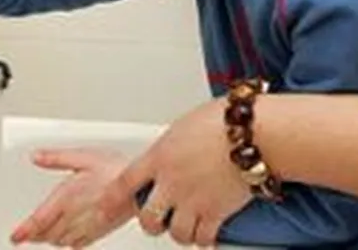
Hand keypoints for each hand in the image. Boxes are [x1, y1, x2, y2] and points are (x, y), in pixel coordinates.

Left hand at [11, 148, 134, 247]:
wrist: (142, 187)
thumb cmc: (116, 170)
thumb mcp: (83, 156)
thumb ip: (56, 158)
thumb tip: (36, 157)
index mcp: (67, 196)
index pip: (39, 220)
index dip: (24, 231)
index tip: (15, 237)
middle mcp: (74, 215)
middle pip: (48, 233)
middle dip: (36, 235)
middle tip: (26, 235)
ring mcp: (87, 226)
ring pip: (61, 240)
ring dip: (50, 239)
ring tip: (43, 236)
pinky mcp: (100, 231)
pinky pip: (78, 244)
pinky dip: (68, 244)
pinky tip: (67, 240)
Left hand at [103, 98, 250, 245]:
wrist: (253, 132)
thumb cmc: (224, 120)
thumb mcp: (183, 126)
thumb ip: (170, 146)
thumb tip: (170, 151)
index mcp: (159, 157)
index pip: (123, 183)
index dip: (110, 200)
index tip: (103, 208)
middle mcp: (172, 183)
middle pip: (148, 219)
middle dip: (151, 223)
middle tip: (159, 219)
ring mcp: (194, 200)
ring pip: (176, 233)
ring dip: (180, 232)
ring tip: (187, 225)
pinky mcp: (217, 212)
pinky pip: (203, 239)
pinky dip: (205, 239)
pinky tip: (208, 231)